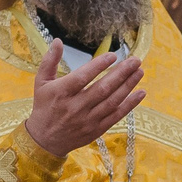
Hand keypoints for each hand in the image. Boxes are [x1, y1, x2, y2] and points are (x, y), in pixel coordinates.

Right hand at [22, 39, 145, 157]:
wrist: (45, 139)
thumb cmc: (44, 106)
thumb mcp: (41, 82)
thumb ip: (50, 61)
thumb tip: (58, 41)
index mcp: (62, 92)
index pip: (83, 77)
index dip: (99, 66)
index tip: (113, 55)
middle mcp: (76, 106)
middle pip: (102, 88)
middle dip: (121, 73)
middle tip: (135, 60)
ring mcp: (88, 119)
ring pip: (112, 101)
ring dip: (128, 86)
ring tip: (139, 71)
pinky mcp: (96, 129)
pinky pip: (116, 116)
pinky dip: (130, 104)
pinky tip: (141, 93)